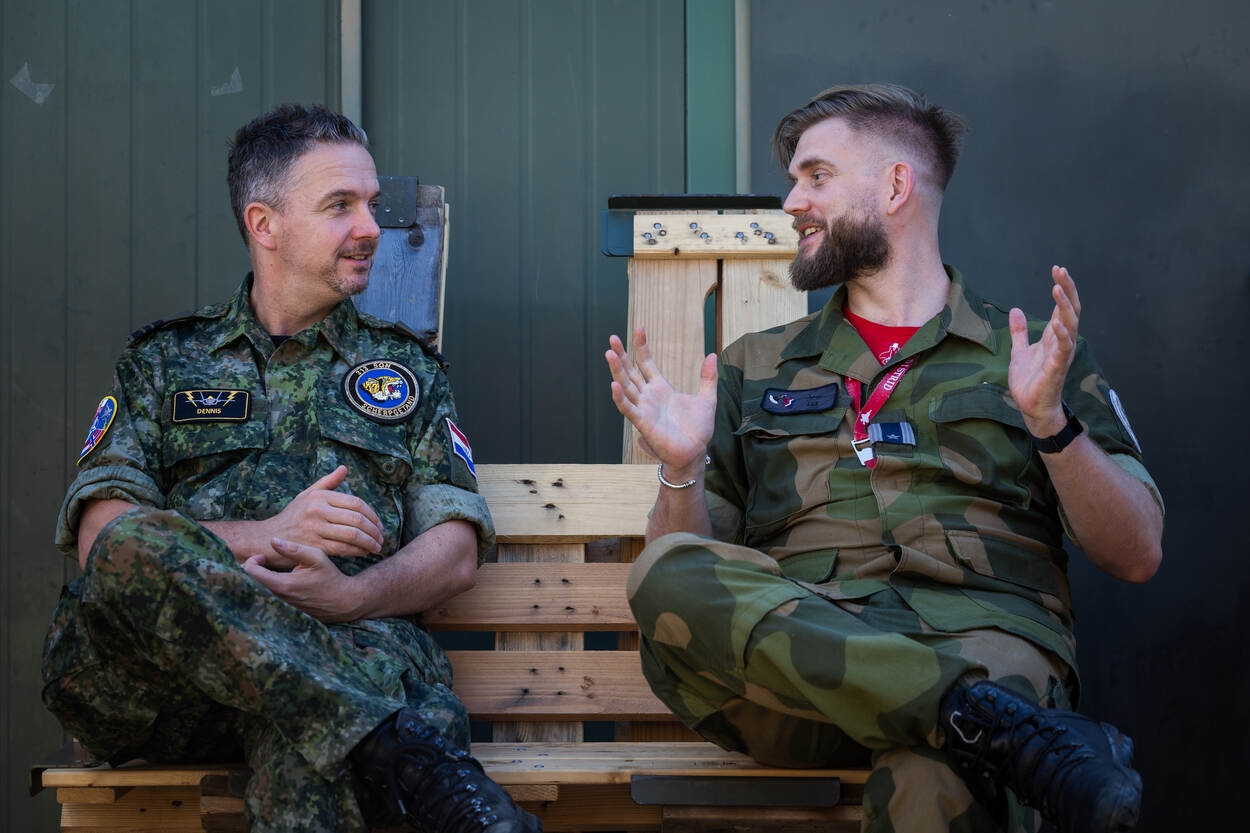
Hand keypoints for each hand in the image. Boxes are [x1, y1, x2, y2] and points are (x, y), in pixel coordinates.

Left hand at [243, 538, 362, 622]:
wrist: (343, 601)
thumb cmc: (330, 577)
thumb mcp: (316, 557)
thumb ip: (294, 549)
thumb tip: (272, 540)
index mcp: (282, 584)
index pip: (251, 571)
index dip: (252, 559)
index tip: (264, 554)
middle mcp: (279, 596)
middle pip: (255, 580)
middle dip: (258, 567)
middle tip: (267, 557)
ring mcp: (282, 603)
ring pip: (264, 586)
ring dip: (266, 574)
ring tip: (277, 564)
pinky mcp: (287, 605)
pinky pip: (273, 592)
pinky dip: (274, 581)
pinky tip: (285, 574)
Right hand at [260, 466, 383, 565]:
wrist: (266, 539)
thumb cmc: (291, 517)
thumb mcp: (306, 496)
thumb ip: (327, 483)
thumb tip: (344, 468)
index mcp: (320, 496)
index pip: (356, 502)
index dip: (372, 514)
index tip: (378, 524)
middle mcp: (318, 510)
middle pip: (357, 519)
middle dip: (374, 529)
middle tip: (381, 537)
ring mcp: (315, 528)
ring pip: (353, 535)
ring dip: (370, 542)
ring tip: (377, 546)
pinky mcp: (314, 546)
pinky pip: (343, 549)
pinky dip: (358, 551)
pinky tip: (364, 553)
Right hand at [605, 326, 716, 475]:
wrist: (695, 452)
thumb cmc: (698, 429)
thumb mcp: (707, 399)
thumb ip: (708, 377)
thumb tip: (713, 354)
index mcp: (661, 388)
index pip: (647, 363)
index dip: (642, 346)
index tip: (639, 328)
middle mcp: (649, 396)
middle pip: (631, 371)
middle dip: (622, 355)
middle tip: (613, 338)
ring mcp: (644, 408)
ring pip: (626, 386)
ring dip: (617, 371)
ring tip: (609, 353)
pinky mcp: (643, 423)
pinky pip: (628, 409)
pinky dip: (620, 398)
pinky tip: (614, 384)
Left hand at [1009, 265, 1080, 436]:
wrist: (1031, 406)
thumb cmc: (1030, 380)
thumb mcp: (1019, 350)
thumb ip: (1020, 331)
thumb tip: (1016, 310)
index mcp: (1054, 336)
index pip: (1061, 307)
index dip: (1062, 287)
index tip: (1057, 269)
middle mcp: (1061, 341)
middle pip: (1069, 310)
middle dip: (1067, 289)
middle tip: (1060, 270)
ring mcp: (1061, 354)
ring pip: (1070, 325)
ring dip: (1064, 306)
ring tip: (1058, 288)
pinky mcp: (1056, 368)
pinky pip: (1063, 349)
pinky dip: (1063, 335)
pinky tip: (1057, 323)